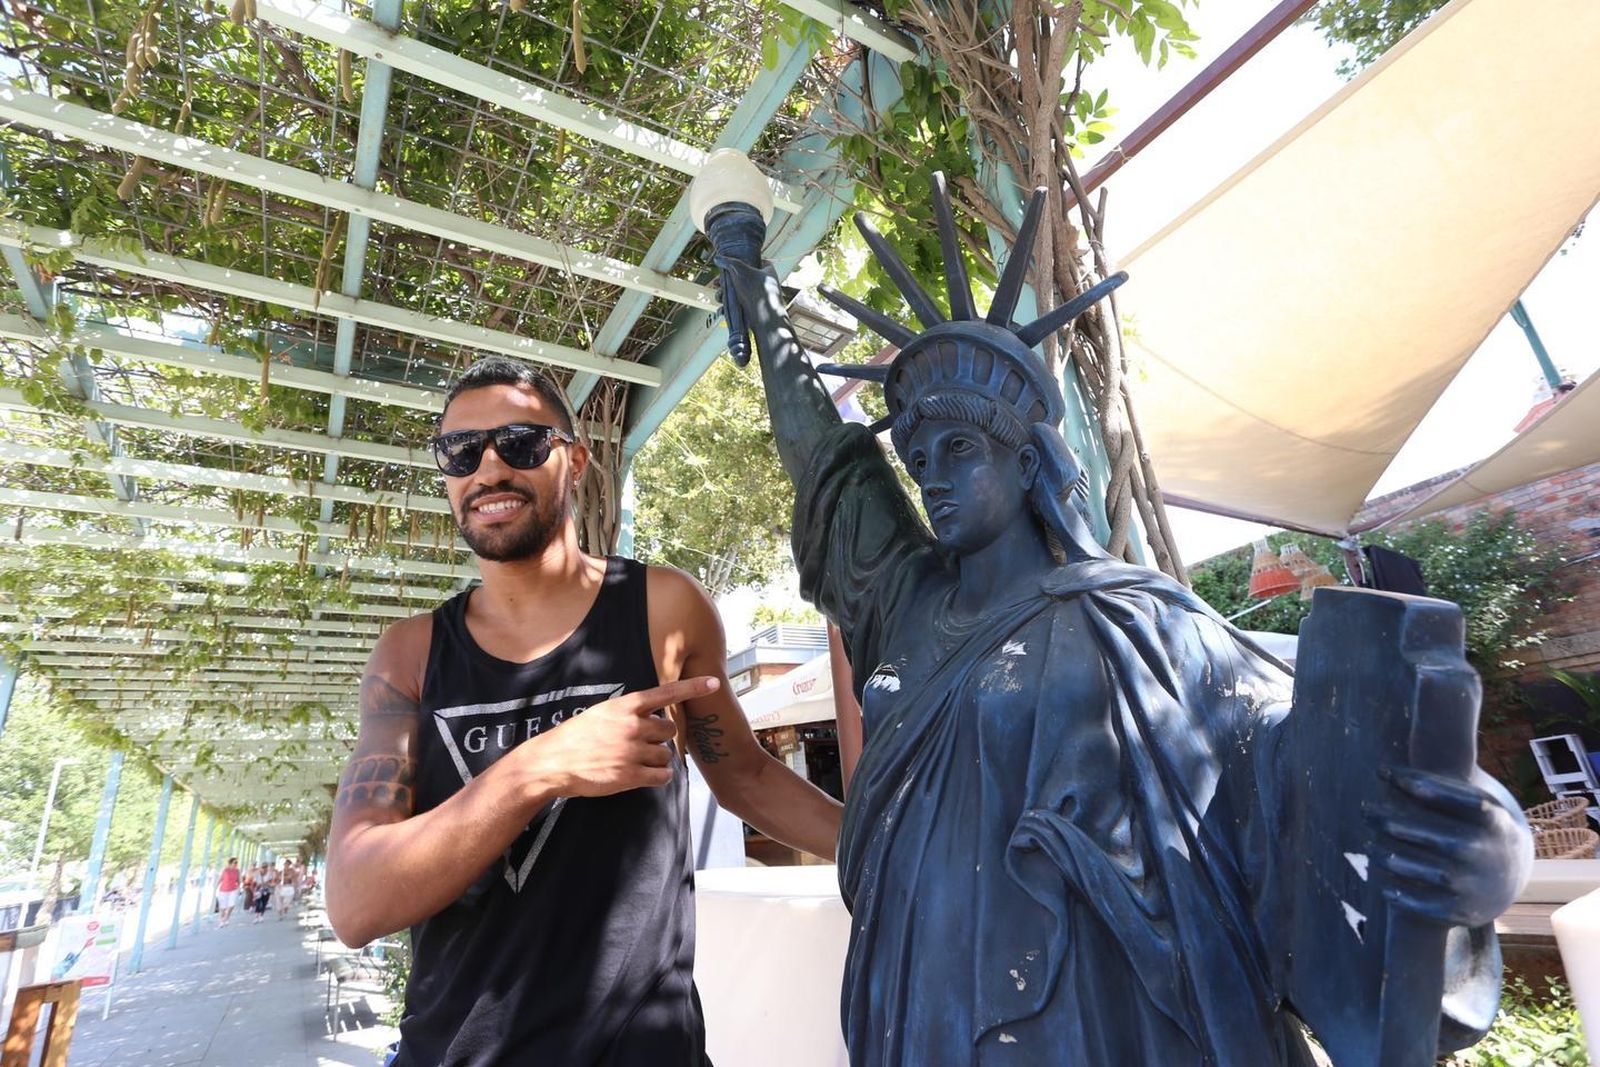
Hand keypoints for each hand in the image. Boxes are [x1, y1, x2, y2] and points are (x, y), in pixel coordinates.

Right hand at [520, 677, 719, 798]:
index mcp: (625, 707)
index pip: (666, 693)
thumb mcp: (601, 714)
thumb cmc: (576, 737)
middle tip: (639, 743)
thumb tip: (652, 717)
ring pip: (666, 754)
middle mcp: (632, 726)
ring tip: (633, 760)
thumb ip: (628, 713)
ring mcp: (632, 751)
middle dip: (659, 737)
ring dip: (657, 759)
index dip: (692, 687)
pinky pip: (662, 775)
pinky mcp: (631, 776)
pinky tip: (642, 774)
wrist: (553, 762)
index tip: (714, 682)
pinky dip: (658, 776)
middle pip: (669, 729)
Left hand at [1369, 765, 1532, 927]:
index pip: (1456, 799)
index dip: (1421, 786)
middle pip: (1433, 834)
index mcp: (1493, 819)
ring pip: (1423, 869)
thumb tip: (1381, 770)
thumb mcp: (1469, 799)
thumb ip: (1435, 784)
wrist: (1509, 874)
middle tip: (1365, 811)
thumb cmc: (1472, 823)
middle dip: (1391, 821)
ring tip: (1369, 844)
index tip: (1383, 772)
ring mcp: (1475, 882)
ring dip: (1388, 856)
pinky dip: (1401, 895)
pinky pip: (1425, 904)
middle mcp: (1485, 851)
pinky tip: (1384, 883)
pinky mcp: (1463, 909)